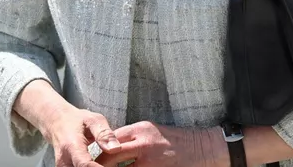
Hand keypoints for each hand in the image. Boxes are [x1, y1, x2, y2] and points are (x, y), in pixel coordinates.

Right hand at [42, 106, 125, 166]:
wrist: (57, 123)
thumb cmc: (77, 121)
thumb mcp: (93, 120)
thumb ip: (104, 133)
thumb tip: (116, 148)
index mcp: (72, 146)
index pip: (85, 165)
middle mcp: (64, 161)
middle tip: (112, 162)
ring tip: (105, 161)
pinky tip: (97, 164)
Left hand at [95, 122, 224, 166]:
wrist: (203, 149)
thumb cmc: (177, 140)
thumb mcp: (153, 130)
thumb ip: (133, 137)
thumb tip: (112, 145)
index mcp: (141, 129)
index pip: (110, 138)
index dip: (98, 150)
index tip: (89, 157)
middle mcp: (143, 143)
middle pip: (109, 155)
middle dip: (98, 164)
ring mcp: (149, 161)